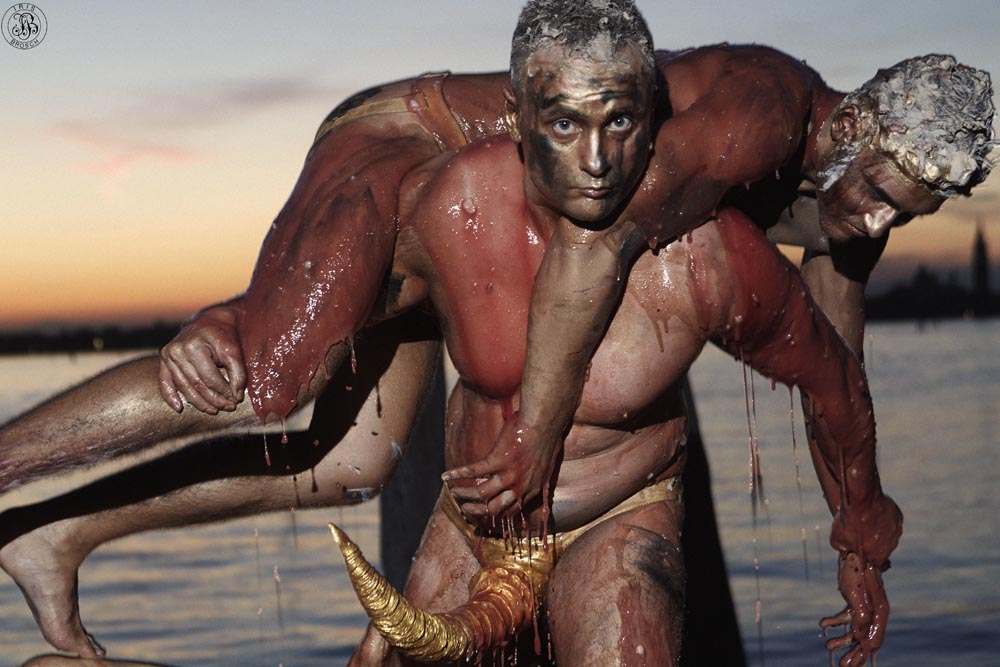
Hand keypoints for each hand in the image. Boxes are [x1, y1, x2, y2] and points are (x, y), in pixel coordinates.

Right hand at [158, 304, 245, 413]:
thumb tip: (236, 396)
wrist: (210, 320)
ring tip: (214, 410)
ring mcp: (168, 355)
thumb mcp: (234, 350)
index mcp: (193, 346)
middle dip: (214, 400)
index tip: (236, 400)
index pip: (210, 378)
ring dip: (199, 403)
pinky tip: (179, 408)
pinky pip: (164, 382)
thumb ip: (238, 372)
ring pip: (184, 387)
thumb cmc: (224, 335)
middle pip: (196, 385)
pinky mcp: (164, 359)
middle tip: (228, 408)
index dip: (224, 392)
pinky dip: (170, 396)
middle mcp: (177, 351)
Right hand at [442, 411, 559, 525]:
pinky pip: (473, 472)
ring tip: (454, 492)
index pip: (510, 511)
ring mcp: (509, 475)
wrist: (544, 422)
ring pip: (481, 493)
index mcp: (532, 489)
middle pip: (494, 509)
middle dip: (477, 511)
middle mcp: (520, 487)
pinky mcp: (498, 460)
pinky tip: (446, 476)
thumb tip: (530, 476)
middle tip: (465, 509)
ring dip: (465, 494)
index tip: (484, 511)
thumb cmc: (547, 437)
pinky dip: (457, 474)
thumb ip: (535, 475)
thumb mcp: (545, 464)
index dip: (495, 514)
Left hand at [820, 551, 889, 665]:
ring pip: (854, 630)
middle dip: (853, 653)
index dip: (863, 652)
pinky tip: (822, 625)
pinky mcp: (855, 601)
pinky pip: (846, 617)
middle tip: (842, 665)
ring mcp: (865, 606)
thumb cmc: (858, 568)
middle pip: (865, 638)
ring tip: (828, 646)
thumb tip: (859, 638)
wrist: (856, 548)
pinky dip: (834, 622)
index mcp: (879, 611)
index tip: (852, 662)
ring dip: (842, 640)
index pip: (874, 638)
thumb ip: (862, 616)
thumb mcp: (858, 593)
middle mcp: (874, 611)